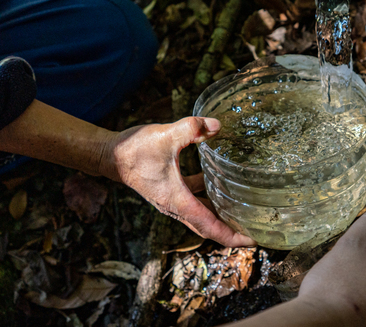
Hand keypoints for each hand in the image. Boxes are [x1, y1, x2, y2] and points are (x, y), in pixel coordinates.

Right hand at [103, 116, 255, 247]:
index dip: (232, 236)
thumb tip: (216, 125)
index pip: (210, 227)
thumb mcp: (166, 136)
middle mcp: (176, 207)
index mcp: (178, 202)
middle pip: (208, 228)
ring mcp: (172, 201)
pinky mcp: (169, 191)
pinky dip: (207, 197)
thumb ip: (192, 128)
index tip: (253, 240)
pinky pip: (193, 200)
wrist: (109, 155)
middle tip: (255, 230)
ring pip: (201, 215)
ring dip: (220, 215)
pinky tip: (218, 181)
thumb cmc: (134, 150)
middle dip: (232, 232)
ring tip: (242, 210)